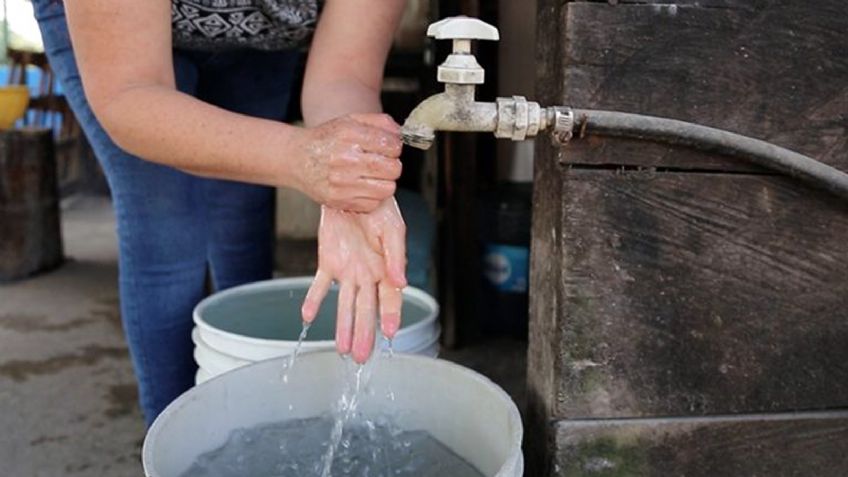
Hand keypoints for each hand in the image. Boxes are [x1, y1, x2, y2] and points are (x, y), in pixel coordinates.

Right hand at [292, 114, 402, 212]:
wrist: (296, 159)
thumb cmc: (326, 140)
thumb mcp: (350, 121)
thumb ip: (379, 122)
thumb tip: (400, 134)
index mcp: (349, 135)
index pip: (392, 145)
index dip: (394, 147)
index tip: (388, 148)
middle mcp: (345, 159)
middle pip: (393, 169)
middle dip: (392, 165)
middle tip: (381, 163)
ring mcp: (342, 182)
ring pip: (387, 189)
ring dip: (384, 182)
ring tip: (372, 175)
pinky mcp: (339, 201)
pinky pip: (373, 203)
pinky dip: (372, 196)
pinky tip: (360, 186)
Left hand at [301, 199, 406, 362]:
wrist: (354, 190)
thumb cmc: (381, 208)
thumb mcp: (393, 228)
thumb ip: (396, 256)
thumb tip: (402, 282)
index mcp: (388, 269)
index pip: (390, 299)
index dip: (391, 317)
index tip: (390, 335)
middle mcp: (369, 275)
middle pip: (366, 310)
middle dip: (364, 334)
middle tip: (360, 357)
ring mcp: (348, 271)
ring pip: (345, 304)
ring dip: (343, 326)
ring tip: (341, 349)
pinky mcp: (329, 262)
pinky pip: (321, 285)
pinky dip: (314, 300)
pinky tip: (308, 317)